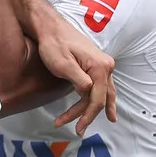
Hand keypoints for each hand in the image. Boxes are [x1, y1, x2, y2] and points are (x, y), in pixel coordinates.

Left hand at [37, 16, 115, 134]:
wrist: (49, 26)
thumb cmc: (53, 44)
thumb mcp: (63, 64)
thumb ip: (79, 80)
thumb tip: (88, 93)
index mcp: (99, 66)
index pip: (97, 99)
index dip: (87, 116)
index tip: (77, 128)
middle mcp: (105, 65)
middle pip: (100, 97)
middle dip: (88, 115)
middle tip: (77, 130)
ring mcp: (101, 64)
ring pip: (103, 92)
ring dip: (97, 109)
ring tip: (106, 121)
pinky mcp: (95, 63)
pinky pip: (102, 85)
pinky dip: (102, 97)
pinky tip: (106, 106)